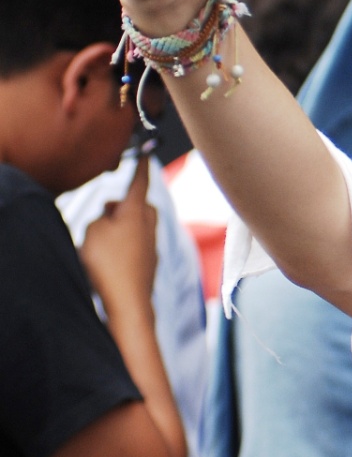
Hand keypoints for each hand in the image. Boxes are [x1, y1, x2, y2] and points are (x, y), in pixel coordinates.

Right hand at [79, 155, 158, 318]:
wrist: (129, 302)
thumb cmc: (109, 264)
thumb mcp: (93, 231)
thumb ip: (102, 217)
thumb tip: (113, 215)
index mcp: (136, 212)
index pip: (140, 182)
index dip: (140, 167)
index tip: (146, 153)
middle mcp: (150, 225)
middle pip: (141, 205)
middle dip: (126, 204)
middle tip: (106, 213)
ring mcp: (152, 244)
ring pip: (140, 226)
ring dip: (124, 227)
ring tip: (102, 243)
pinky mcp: (150, 262)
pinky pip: (138, 245)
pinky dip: (126, 246)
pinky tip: (112, 261)